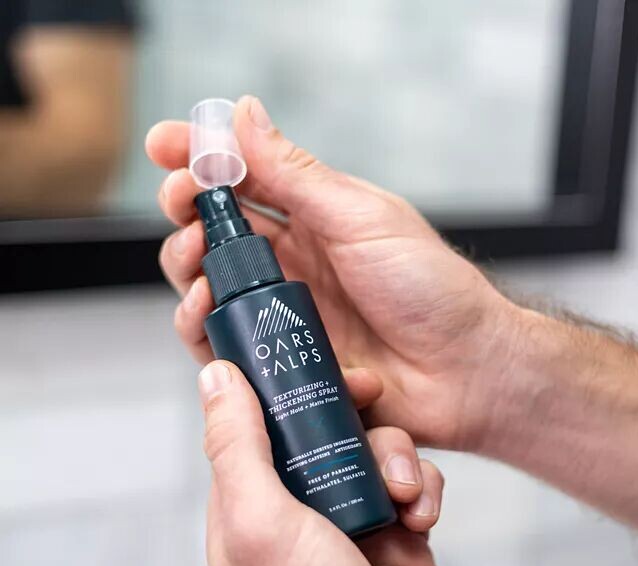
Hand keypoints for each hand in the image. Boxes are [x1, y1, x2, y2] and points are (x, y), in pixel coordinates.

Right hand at [146, 95, 517, 449]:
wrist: (465, 371)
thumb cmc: (430, 290)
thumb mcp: (361, 218)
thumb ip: (296, 175)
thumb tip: (244, 114)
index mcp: (314, 221)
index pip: (243, 182)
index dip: (199, 161)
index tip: (163, 146)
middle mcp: (294, 266)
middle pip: (215, 238)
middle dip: (186, 219)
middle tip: (183, 211)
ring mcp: (286, 315)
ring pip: (211, 292)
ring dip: (188, 273)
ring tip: (198, 268)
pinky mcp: (284, 363)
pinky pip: (229, 348)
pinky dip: (205, 333)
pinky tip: (208, 314)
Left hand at [197, 358, 467, 565]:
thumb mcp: (258, 521)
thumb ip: (236, 445)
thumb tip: (213, 376)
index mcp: (245, 510)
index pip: (250, 427)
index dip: (274, 386)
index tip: (303, 352)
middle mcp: (294, 514)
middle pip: (318, 429)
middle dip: (346, 410)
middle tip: (367, 392)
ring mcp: (349, 524)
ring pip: (371, 449)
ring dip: (393, 456)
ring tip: (401, 495)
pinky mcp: (399, 535)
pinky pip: (410, 482)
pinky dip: (420, 488)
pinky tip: (421, 515)